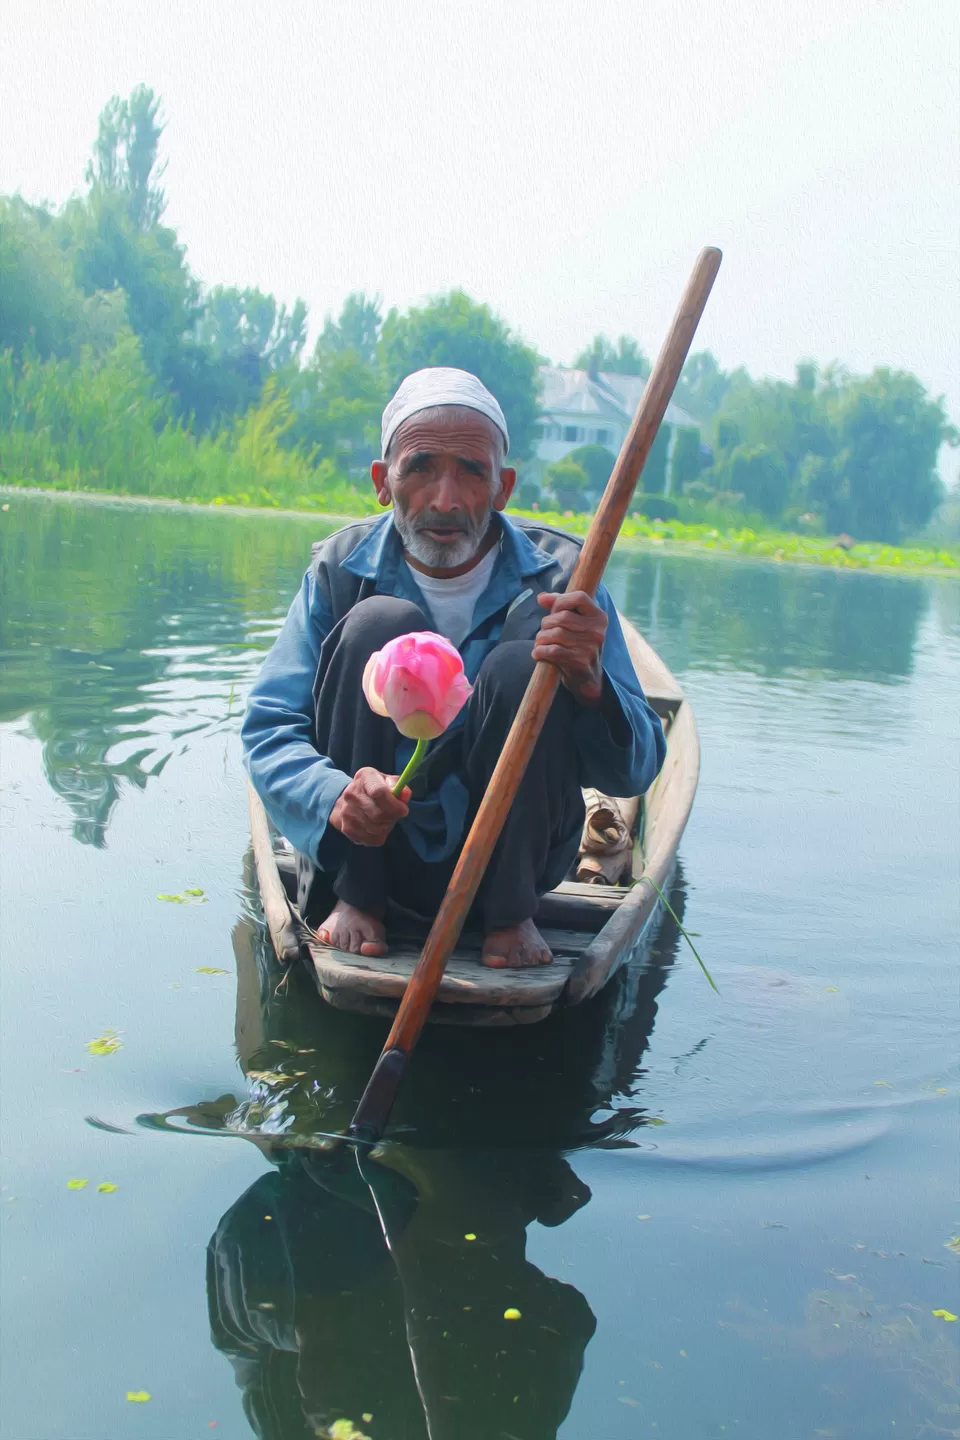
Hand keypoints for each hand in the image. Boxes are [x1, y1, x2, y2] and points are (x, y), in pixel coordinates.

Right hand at [329, 767, 409, 846]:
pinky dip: (379, 835)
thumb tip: (405, 794)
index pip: (379, 792)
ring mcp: (347, 813)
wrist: (348, 801)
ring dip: (386, 827)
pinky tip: (377, 827)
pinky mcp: (347, 829)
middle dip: (392, 817)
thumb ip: (398, 785)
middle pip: (378, 814)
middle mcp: (351, 794)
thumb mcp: (387, 781)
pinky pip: (371, 838)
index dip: (394, 804)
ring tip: (385, 820)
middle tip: (396, 815)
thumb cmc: (373, 789)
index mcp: (365, 777)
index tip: (403, 809)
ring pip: (376, 829)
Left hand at [533, 591, 606, 706]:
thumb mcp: (575, 624)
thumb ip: (560, 607)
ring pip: (555, 633)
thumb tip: (541, 598)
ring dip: (541, 638)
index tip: (552, 610)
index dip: (560, 600)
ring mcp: (590, 647)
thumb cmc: (578, 646)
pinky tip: (538, 653)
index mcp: (599, 617)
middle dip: (546, 623)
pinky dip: (540, 651)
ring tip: (540, 643)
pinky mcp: (579, 662)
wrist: (588, 679)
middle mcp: (597, 631)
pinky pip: (552, 650)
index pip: (579, 597)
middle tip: (544, 633)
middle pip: (562, 616)